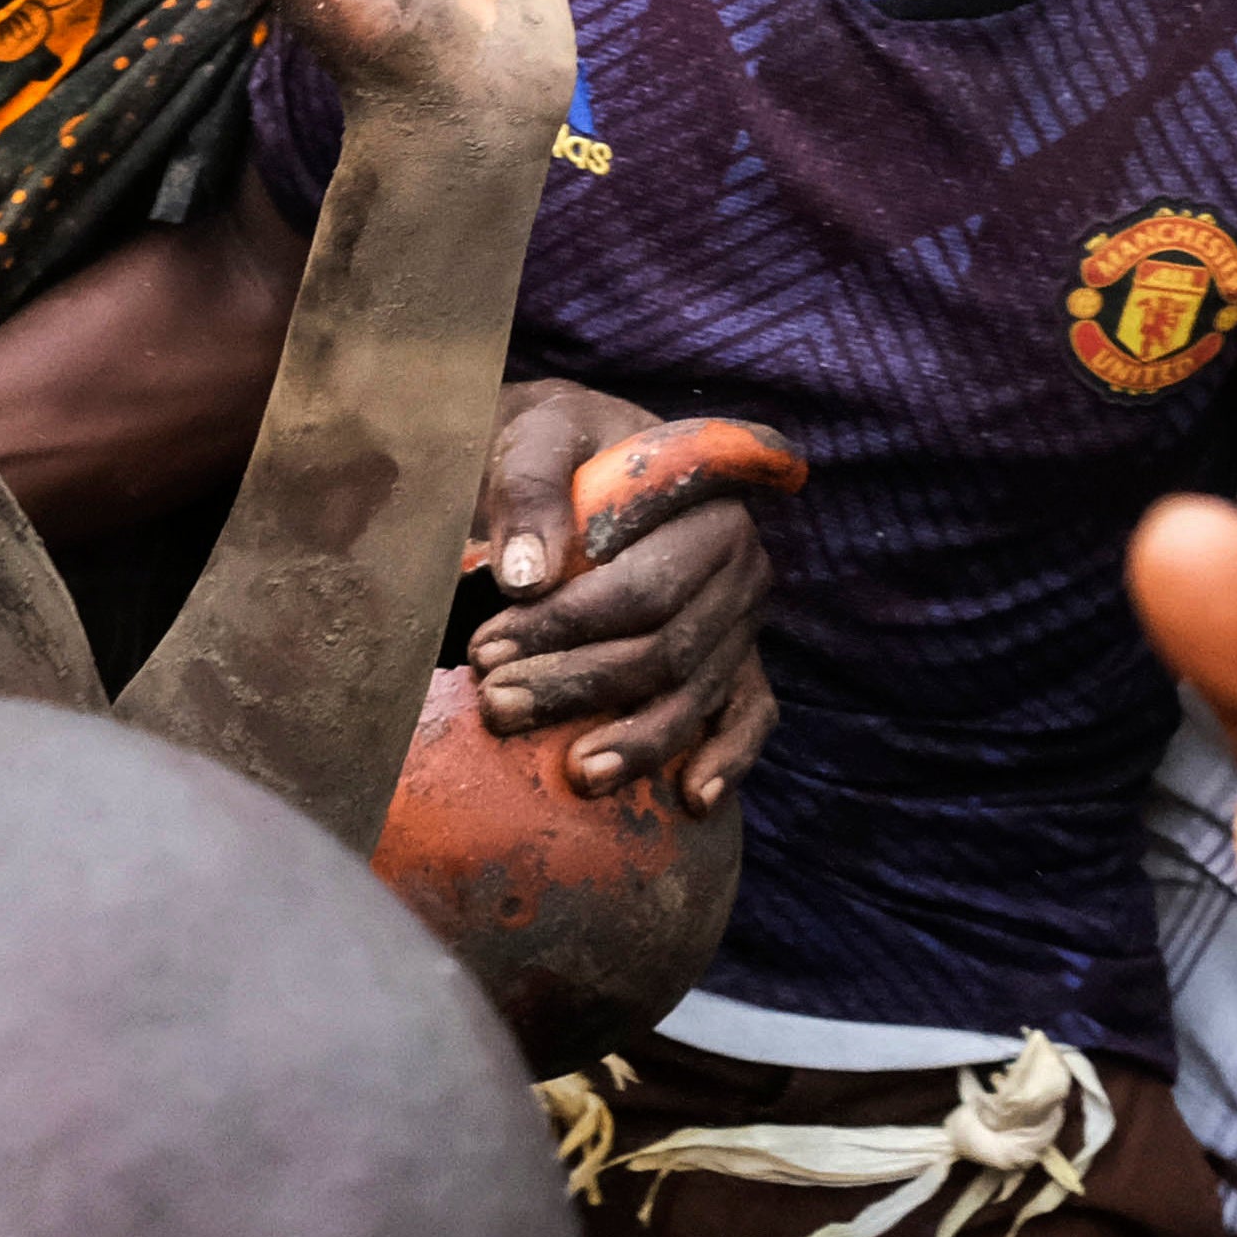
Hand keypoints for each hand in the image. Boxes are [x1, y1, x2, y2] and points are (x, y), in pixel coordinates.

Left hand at [456, 385, 787, 801]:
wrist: (580, 452)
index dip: (565, 627)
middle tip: (496, 705)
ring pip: (695, 692)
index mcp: (709, 501)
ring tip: (572, 774)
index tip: (485, 649)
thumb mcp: (536, 438)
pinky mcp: (739, 659)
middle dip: (577, 684)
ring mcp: (743, 617)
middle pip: (665, 647)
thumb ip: (529, 492)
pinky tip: (690, 798)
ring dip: (634, 741)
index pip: (641, 585)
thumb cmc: (557, 444)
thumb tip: (525, 579)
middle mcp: (741, 563)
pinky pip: (751, 715)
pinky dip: (727, 759)